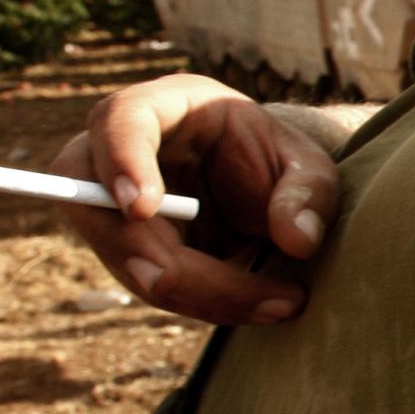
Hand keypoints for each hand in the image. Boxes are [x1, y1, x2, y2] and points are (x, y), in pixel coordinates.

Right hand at [50, 74, 341, 321]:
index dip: (123, 162)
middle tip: (228, 294)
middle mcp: (117, 155)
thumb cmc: (278, 161)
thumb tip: (297, 240)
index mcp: (159, 108)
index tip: (141, 208)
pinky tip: (262, 305)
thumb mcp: (310, 166)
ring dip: (196, 293)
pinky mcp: (128, 249)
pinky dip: (205, 303)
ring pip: (128, 259)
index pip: (120, 121)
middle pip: (104, 208)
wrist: (264, 189)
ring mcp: (112, 206)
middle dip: (163, 260)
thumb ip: (309, 193)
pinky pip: (153, 284)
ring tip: (278, 304)